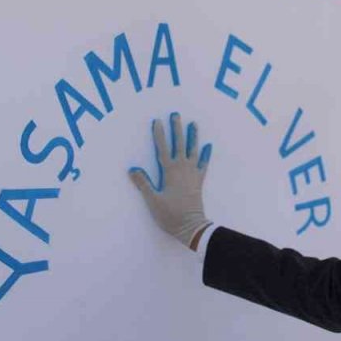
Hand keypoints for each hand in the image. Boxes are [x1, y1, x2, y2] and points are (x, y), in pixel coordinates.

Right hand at [129, 113, 212, 249]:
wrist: (191, 226)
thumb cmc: (170, 215)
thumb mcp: (152, 200)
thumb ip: (143, 183)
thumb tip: (132, 168)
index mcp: (169, 171)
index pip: (162, 148)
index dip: (159, 135)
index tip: (157, 121)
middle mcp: (182, 168)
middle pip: (179, 144)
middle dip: (176, 129)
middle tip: (176, 114)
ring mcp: (192, 173)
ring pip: (193, 150)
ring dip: (193, 136)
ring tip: (193, 124)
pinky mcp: (199, 180)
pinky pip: (204, 164)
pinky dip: (206, 155)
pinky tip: (208, 146)